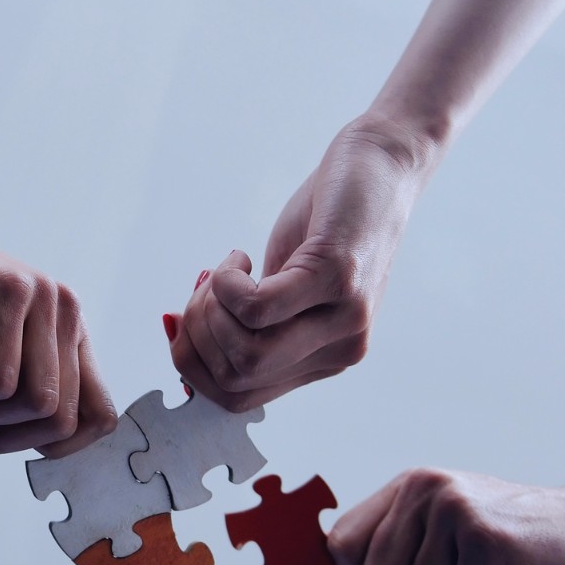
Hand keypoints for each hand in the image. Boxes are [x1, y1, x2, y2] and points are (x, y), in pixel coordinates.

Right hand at [0, 191, 116, 455]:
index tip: (4, 435)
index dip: (56, 449)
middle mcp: (67, 314)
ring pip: (36, 404)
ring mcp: (41, 298)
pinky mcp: (6, 291)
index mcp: (70, 334)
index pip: (100, 417)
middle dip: (6, 438)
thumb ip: (26, 393)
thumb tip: (53, 447)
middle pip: (61, 421)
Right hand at [169, 119, 433, 410]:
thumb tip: (182, 342)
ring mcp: (343, 318)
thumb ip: (247, 322)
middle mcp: (339, 352)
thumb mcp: (281, 284)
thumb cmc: (324, 222)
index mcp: (322, 361)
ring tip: (226, 269)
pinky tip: (239, 256)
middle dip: (196, 333)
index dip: (191, 363)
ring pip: (246, 351)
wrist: (381, 165)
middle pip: (235, 378)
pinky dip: (227, 282)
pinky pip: (257, 307)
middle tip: (205, 286)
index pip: (237, 399)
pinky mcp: (337, 277)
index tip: (183, 317)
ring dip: (211, 306)